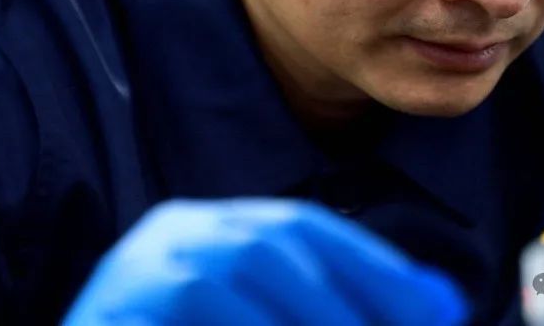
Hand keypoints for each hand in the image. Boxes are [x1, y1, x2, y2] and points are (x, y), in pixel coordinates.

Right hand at [63, 199, 467, 325]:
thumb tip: (444, 302)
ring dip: (296, 325)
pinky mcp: (99, 316)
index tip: (438, 310)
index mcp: (215, 226)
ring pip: (215, 285)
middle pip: (264, 248)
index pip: (300, 226)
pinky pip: (167, 325)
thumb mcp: (285, 317)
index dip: (372, 266)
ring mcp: (129, 276)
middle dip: (339, 304)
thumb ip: (345, 305)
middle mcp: (172, 235)